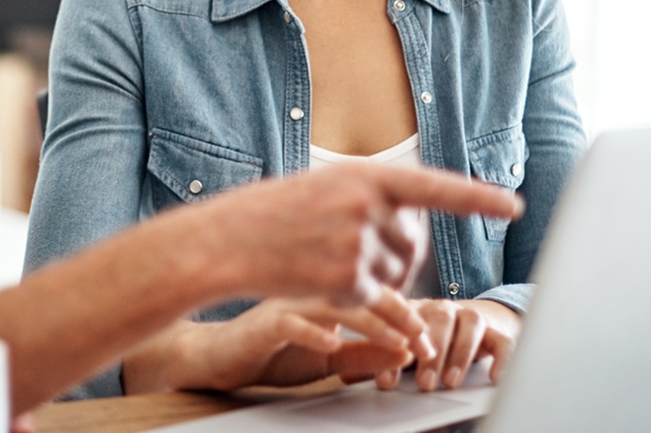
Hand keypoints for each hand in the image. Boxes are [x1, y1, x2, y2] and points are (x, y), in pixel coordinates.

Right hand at [126, 291, 435, 392]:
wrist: (220, 354)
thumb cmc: (272, 350)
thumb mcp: (327, 358)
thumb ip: (363, 353)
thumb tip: (405, 352)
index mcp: (326, 292)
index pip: (374, 293)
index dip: (406, 313)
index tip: (430, 338)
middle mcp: (310, 291)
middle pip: (362, 293)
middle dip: (399, 318)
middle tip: (424, 341)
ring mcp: (287, 303)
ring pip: (333, 304)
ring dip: (369, 325)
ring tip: (395, 342)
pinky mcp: (264, 322)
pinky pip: (291, 323)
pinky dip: (314, 333)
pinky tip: (332, 345)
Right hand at [193, 163, 521, 305]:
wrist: (224, 242)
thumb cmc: (269, 216)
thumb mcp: (322, 191)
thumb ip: (367, 202)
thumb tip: (409, 233)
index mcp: (363, 175)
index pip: (434, 186)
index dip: (477, 197)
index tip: (512, 205)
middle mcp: (366, 205)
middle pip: (413, 244)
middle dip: (395, 256)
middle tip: (349, 251)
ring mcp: (358, 243)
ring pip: (393, 275)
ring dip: (370, 279)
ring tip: (322, 261)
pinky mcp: (347, 280)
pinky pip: (370, 298)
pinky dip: (350, 297)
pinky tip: (314, 279)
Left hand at [375, 299, 518, 391]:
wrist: (477, 322)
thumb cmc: (431, 338)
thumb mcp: (405, 347)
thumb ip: (383, 357)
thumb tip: (350, 374)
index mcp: (413, 310)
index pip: (403, 324)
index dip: (394, 352)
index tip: (388, 383)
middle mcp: (442, 309)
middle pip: (438, 319)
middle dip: (431, 352)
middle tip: (423, 382)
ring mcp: (470, 315)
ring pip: (469, 324)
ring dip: (460, 353)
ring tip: (450, 381)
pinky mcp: (496, 330)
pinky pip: (502, 340)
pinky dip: (500, 358)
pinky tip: (493, 377)